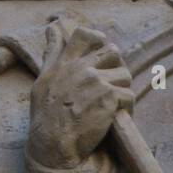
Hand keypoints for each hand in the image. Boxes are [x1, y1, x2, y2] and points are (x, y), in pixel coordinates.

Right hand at [27, 22, 133, 168]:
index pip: (85, 35)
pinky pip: (129, 96)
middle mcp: (81, 68)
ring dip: (121, 91)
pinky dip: (126, 109)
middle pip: (113, 52)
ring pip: (125, 76)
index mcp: (65, 63)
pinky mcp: (109, 97)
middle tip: (110, 86)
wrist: (53, 144)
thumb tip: (52, 28)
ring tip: (110, 106)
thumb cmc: (46, 115)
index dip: (98, 39)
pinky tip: (114, 119)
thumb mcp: (43, 80)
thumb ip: (52, 53)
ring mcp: (96, 81)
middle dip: (116, 67)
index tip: (101, 50)